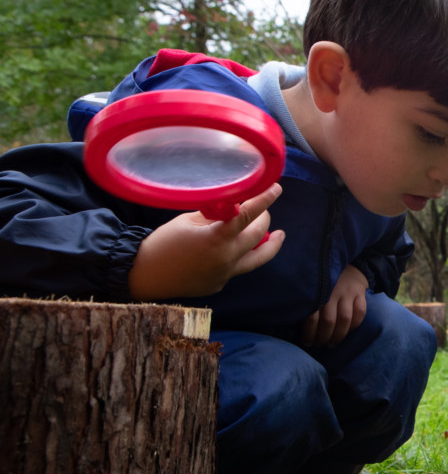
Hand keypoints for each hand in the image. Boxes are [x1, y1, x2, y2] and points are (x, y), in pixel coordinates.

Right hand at [128, 183, 284, 300]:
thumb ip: (214, 215)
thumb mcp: (187, 220)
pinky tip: (240, 249)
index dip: (265, 200)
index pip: (249, 215)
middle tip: (264, 210)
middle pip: (259, 235)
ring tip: (279, 235)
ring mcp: (226, 274)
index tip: (276, 189)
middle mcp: (227, 258)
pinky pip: (238, 268)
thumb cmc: (161, 243)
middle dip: (265, 219)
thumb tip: (231, 207)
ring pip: (259, 259)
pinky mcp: (220, 284)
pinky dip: (242, 256)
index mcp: (218, 238)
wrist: (143, 276)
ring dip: (270, 245)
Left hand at [302, 264, 367, 347]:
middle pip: (329, 320)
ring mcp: (347, 292)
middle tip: (320, 345)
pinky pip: (360, 313)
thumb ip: (306, 305)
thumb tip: (293, 328)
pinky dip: (354, 325)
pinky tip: (348, 332)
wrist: (346, 268)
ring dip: (338, 336)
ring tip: (332, 344)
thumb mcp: (312, 290)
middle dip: (323, 337)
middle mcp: (332, 291)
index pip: (312, 317)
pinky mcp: (360, 294)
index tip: (307, 343)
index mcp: (316, 292)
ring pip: (345, 319)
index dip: (310, 334)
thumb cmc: (323, 284)